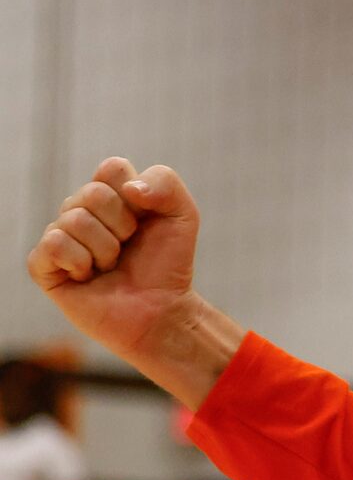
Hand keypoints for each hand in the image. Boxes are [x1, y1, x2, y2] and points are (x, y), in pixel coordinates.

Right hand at [24, 160, 238, 407]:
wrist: (160, 311)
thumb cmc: (167, 264)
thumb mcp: (182, 215)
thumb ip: (164, 182)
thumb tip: (128, 187)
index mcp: (109, 195)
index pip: (111, 168)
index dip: (136, 195)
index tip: (146, 220)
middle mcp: (80, 211)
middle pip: (93, 193)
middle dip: (123, 225)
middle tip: (129, 247)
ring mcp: (60, 236)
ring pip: (74, 219)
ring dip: (106, 249)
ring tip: (111, 266)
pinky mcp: (43, 265)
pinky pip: (55, 245)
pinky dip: (81, 262)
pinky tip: (88, 276)